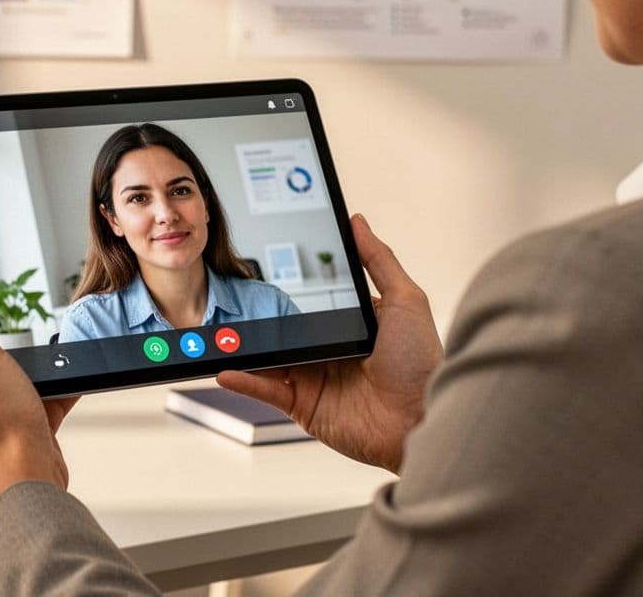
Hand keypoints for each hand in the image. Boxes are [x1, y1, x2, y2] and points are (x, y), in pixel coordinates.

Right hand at [217, 215, 441, 472]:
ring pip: (271, 357)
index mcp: (354, 323)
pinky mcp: (304, 405)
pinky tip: (227, 368)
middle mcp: (332, 349)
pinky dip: (245, 380)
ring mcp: (316, 378)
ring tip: (221, 331)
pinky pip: (267, 390)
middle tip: (233, 296)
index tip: (265, 265)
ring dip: (246, 345)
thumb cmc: (421, 365)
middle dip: (261, 315)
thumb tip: (358, 223)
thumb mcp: (405, 301)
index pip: (315, 299)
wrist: (420, 420)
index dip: (292, 285)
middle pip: (287, 327)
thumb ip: (379, 260)